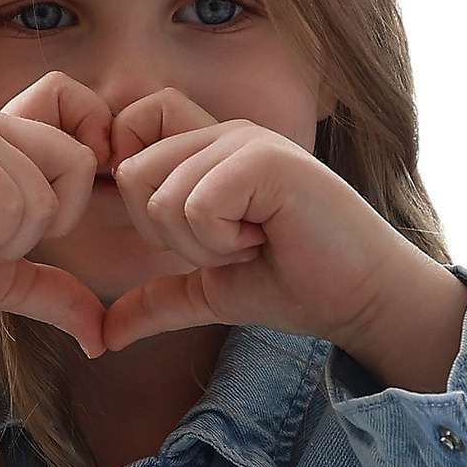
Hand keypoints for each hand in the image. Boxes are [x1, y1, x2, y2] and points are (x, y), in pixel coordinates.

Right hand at [0, 75, 111, 405]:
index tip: (38, 229)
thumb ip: (55, 291)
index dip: (77, 189)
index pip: (87, 132)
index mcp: (13, 139)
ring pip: (40, 192)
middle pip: (77, 165)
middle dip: (42, 227)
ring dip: (5, 240)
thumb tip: (102, 338)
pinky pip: (7, 197)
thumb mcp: (5, 280)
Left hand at [99, 92, 466, 390]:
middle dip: (171, 237)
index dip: (141, 205)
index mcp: (207, 148)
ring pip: (163, 199)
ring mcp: (246, 139)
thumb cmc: (298, 285)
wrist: (364, 299)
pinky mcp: (267, 160)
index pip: (127, 153)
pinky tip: (267, 240)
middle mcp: (223, 131)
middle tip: (232, 247)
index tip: (193, 240)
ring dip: (205, 246)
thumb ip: (157, 299)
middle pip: (132, 176)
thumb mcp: (211, 291)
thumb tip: (103, 335)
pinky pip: (198, 206)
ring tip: (255, 244)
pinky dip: (225, 244)